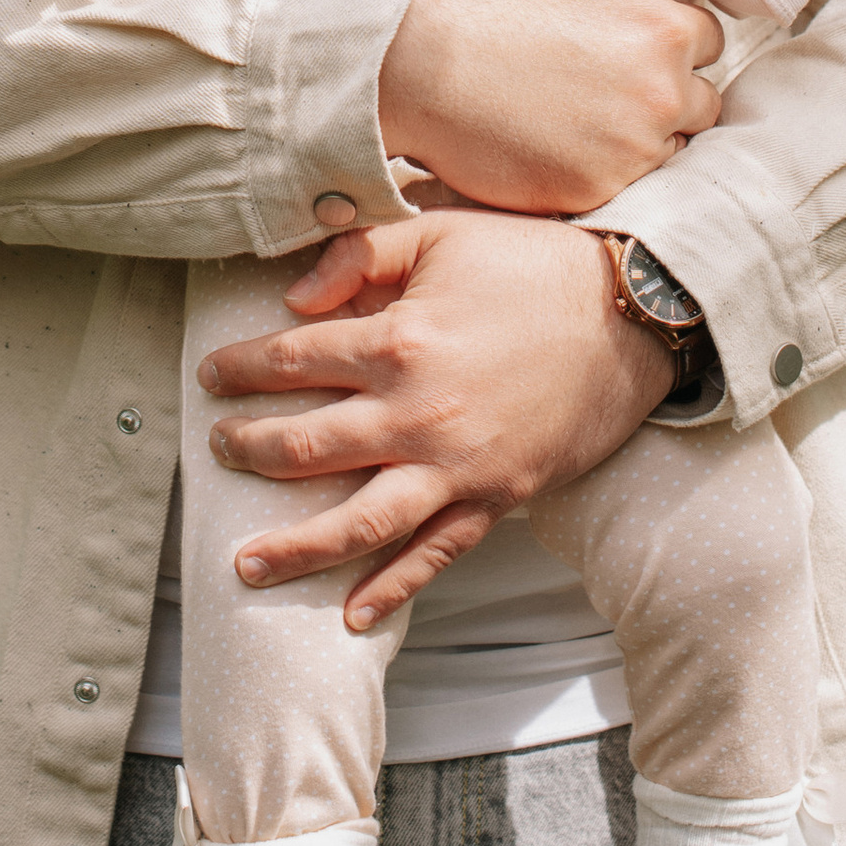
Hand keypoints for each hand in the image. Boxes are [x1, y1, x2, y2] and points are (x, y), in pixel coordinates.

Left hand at [198, 207, 674, 625]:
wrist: (632, 316)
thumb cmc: (533, 263)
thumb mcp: (441, 231)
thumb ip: (359, 253)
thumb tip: (293, 298)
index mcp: (398, 340)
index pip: (293, 362)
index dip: (242, 370)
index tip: (213, 376)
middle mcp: (417, 413)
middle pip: (307, 447)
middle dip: (250, 451)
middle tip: (218, 451)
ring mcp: (457, 465)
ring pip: (358, 522)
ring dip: (296, 547)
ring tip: (246, 564)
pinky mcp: (496, 498)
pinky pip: (435, 555)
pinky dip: (391, 589)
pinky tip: (351, 614)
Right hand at [377, 0, 721, 209]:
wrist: (410, 59)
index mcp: (664, 29)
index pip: (705, 41)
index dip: (668, 38)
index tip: (628, 39)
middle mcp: (660, 94)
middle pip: (696, 99)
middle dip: (665, 88)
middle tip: (608, 78)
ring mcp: (628, 152)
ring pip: (666, 146)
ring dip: (640, 132)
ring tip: (584, 111)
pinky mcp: (591, 191)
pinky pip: (620, 184)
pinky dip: (599, 166)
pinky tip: (557, 138)